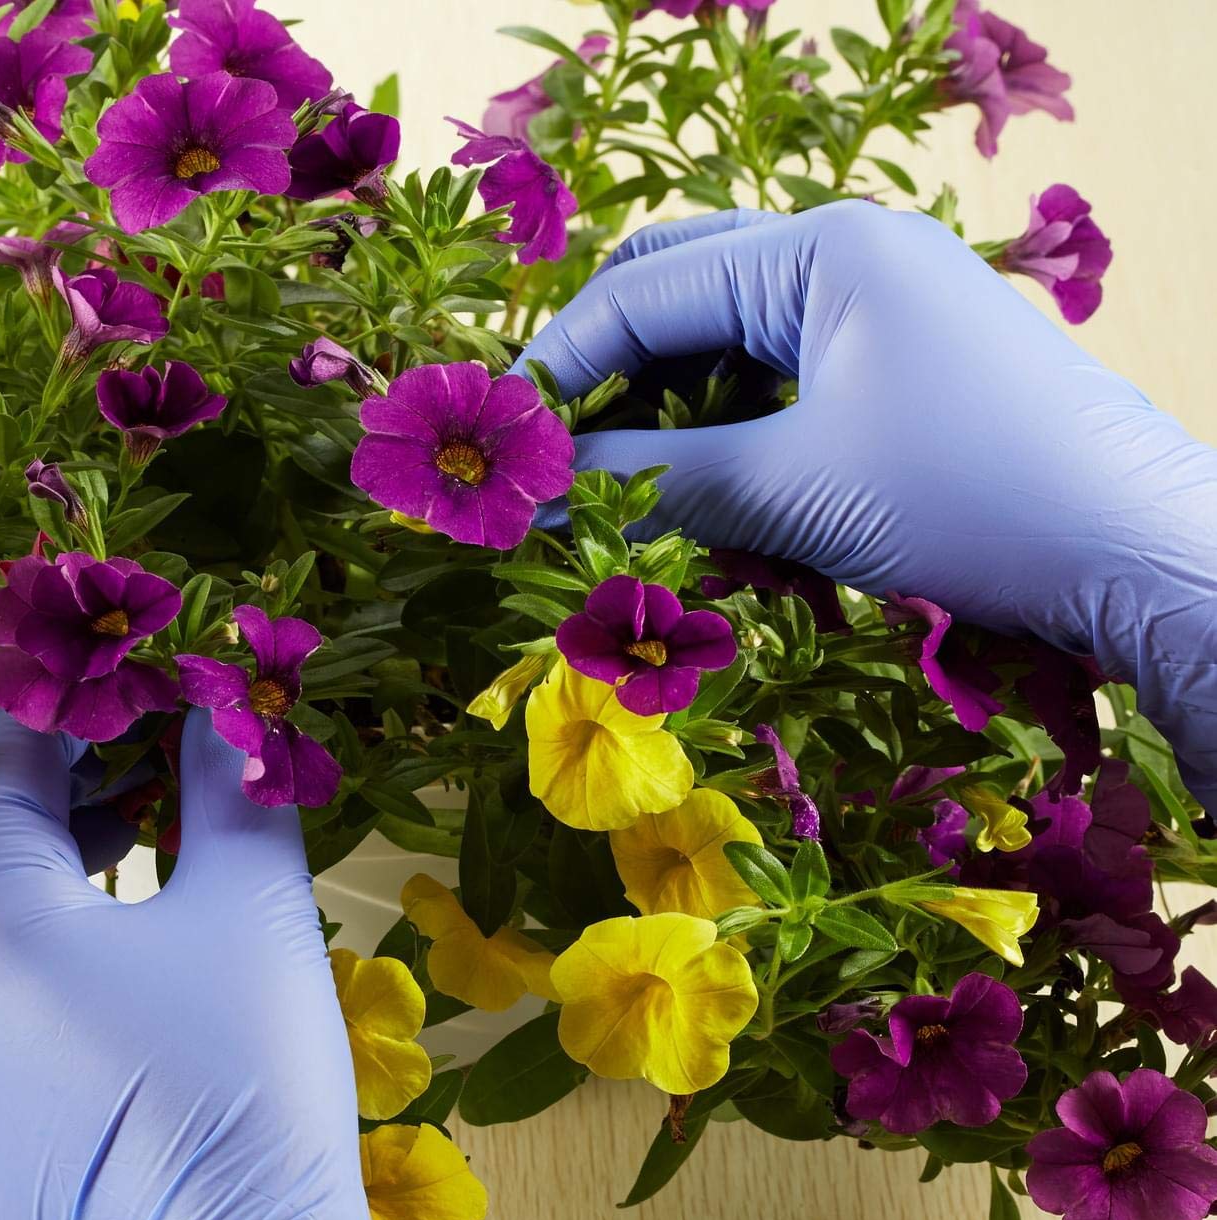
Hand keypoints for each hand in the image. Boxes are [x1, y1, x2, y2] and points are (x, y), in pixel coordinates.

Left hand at [0, 709, 499, 1219]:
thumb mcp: (253, 906)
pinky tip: (78, 981)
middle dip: (19, 790)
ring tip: (105, 881)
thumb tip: (224, 712)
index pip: (2, 761)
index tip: (133, 707)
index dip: (74, 716)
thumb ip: (230, 787)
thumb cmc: (244, 1075)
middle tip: (116, 794)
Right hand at [516, 202, 1216, 808]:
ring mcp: (877, 311)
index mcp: (822, 246)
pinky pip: (778, 389)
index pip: (645, 291)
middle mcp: (846, 256)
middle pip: (679, 296)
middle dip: (609, 379)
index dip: (560, 368)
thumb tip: (548, 486)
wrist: (1134, 553)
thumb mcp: (793, 489)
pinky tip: (708, 498)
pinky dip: (728, 439)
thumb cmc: (970, 498)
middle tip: (556, 463)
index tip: (505, 446)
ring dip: (665, 416)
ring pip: (725, 348)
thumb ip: (657, 477)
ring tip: (624, 492)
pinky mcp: (896, 371)